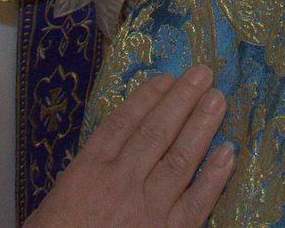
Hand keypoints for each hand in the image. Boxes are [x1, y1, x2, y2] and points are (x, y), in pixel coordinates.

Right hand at [25, 66, 233, 227]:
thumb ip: (84, 175)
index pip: (121, 125)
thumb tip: (110, 151)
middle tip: (203, 74)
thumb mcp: (56, 202)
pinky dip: (215, 176)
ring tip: (218, 99)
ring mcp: (148, 209)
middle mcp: (120, 184)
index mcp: (87, 173)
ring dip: (202, 126)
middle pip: (155, 132)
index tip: (165, 78)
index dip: (146, 98)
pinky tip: (228, 152)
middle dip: (181, 100)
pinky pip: (197, 201)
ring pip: (180, 159)